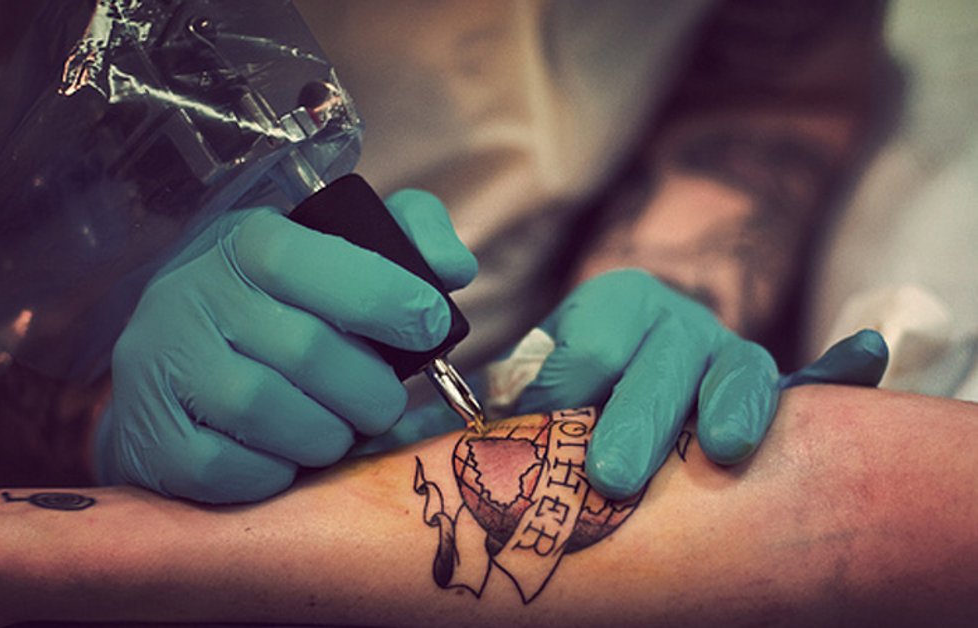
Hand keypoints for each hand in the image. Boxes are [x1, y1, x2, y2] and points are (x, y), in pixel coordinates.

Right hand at [96, 190, 476, 502]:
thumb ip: (409, 238)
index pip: (320, 264)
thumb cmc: (282, 305)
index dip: (389, 300)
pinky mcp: (150, 435)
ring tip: (338, 427)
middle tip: (384, 401)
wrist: (176, 356)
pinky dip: (278, 471)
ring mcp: (162, 366)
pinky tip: (288, 454)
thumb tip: (453, 270)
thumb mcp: (339, 249)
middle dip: (370, 389)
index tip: (431, 327)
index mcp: (248, 243)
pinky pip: (229, 468)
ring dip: (328, 434)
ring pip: (267, 412)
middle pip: (307, 351)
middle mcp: (194, 296)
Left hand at [509, 269, 886, 498]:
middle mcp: (670, 318)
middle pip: (657, 361)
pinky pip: (782, 383)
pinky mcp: (760, 377)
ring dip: (721, 410)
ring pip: (726, 371)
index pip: (588, 343)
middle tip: (612, 475)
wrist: (649, 350)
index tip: (536, 417)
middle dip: (636, 418)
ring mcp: (721, 346)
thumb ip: (508, 389)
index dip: (563, 384)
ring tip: (718, 450)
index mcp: (609, 304)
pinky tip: (810, 402)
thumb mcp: (540, 368)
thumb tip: (446, 421)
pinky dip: (802, 390)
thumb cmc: (583, 379)